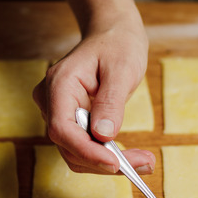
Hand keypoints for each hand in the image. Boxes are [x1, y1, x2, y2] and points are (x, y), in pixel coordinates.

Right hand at [33, 20, 155, 174]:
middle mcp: (52, 101)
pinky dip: (108, 155)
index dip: (87, 151)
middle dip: (104, 160)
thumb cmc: (117, 44)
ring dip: (109, 162)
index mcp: (59, 85)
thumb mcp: (121, 69)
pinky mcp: (73, 120)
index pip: (62, 128)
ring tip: (145, 161)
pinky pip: (85, 146)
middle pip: (70, 145)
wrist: (113, 34)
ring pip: (77, 152)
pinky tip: (134, 157)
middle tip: (145, 163)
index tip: (115, 163)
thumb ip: (110, 102)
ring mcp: (59, 112)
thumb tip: (104, 135)